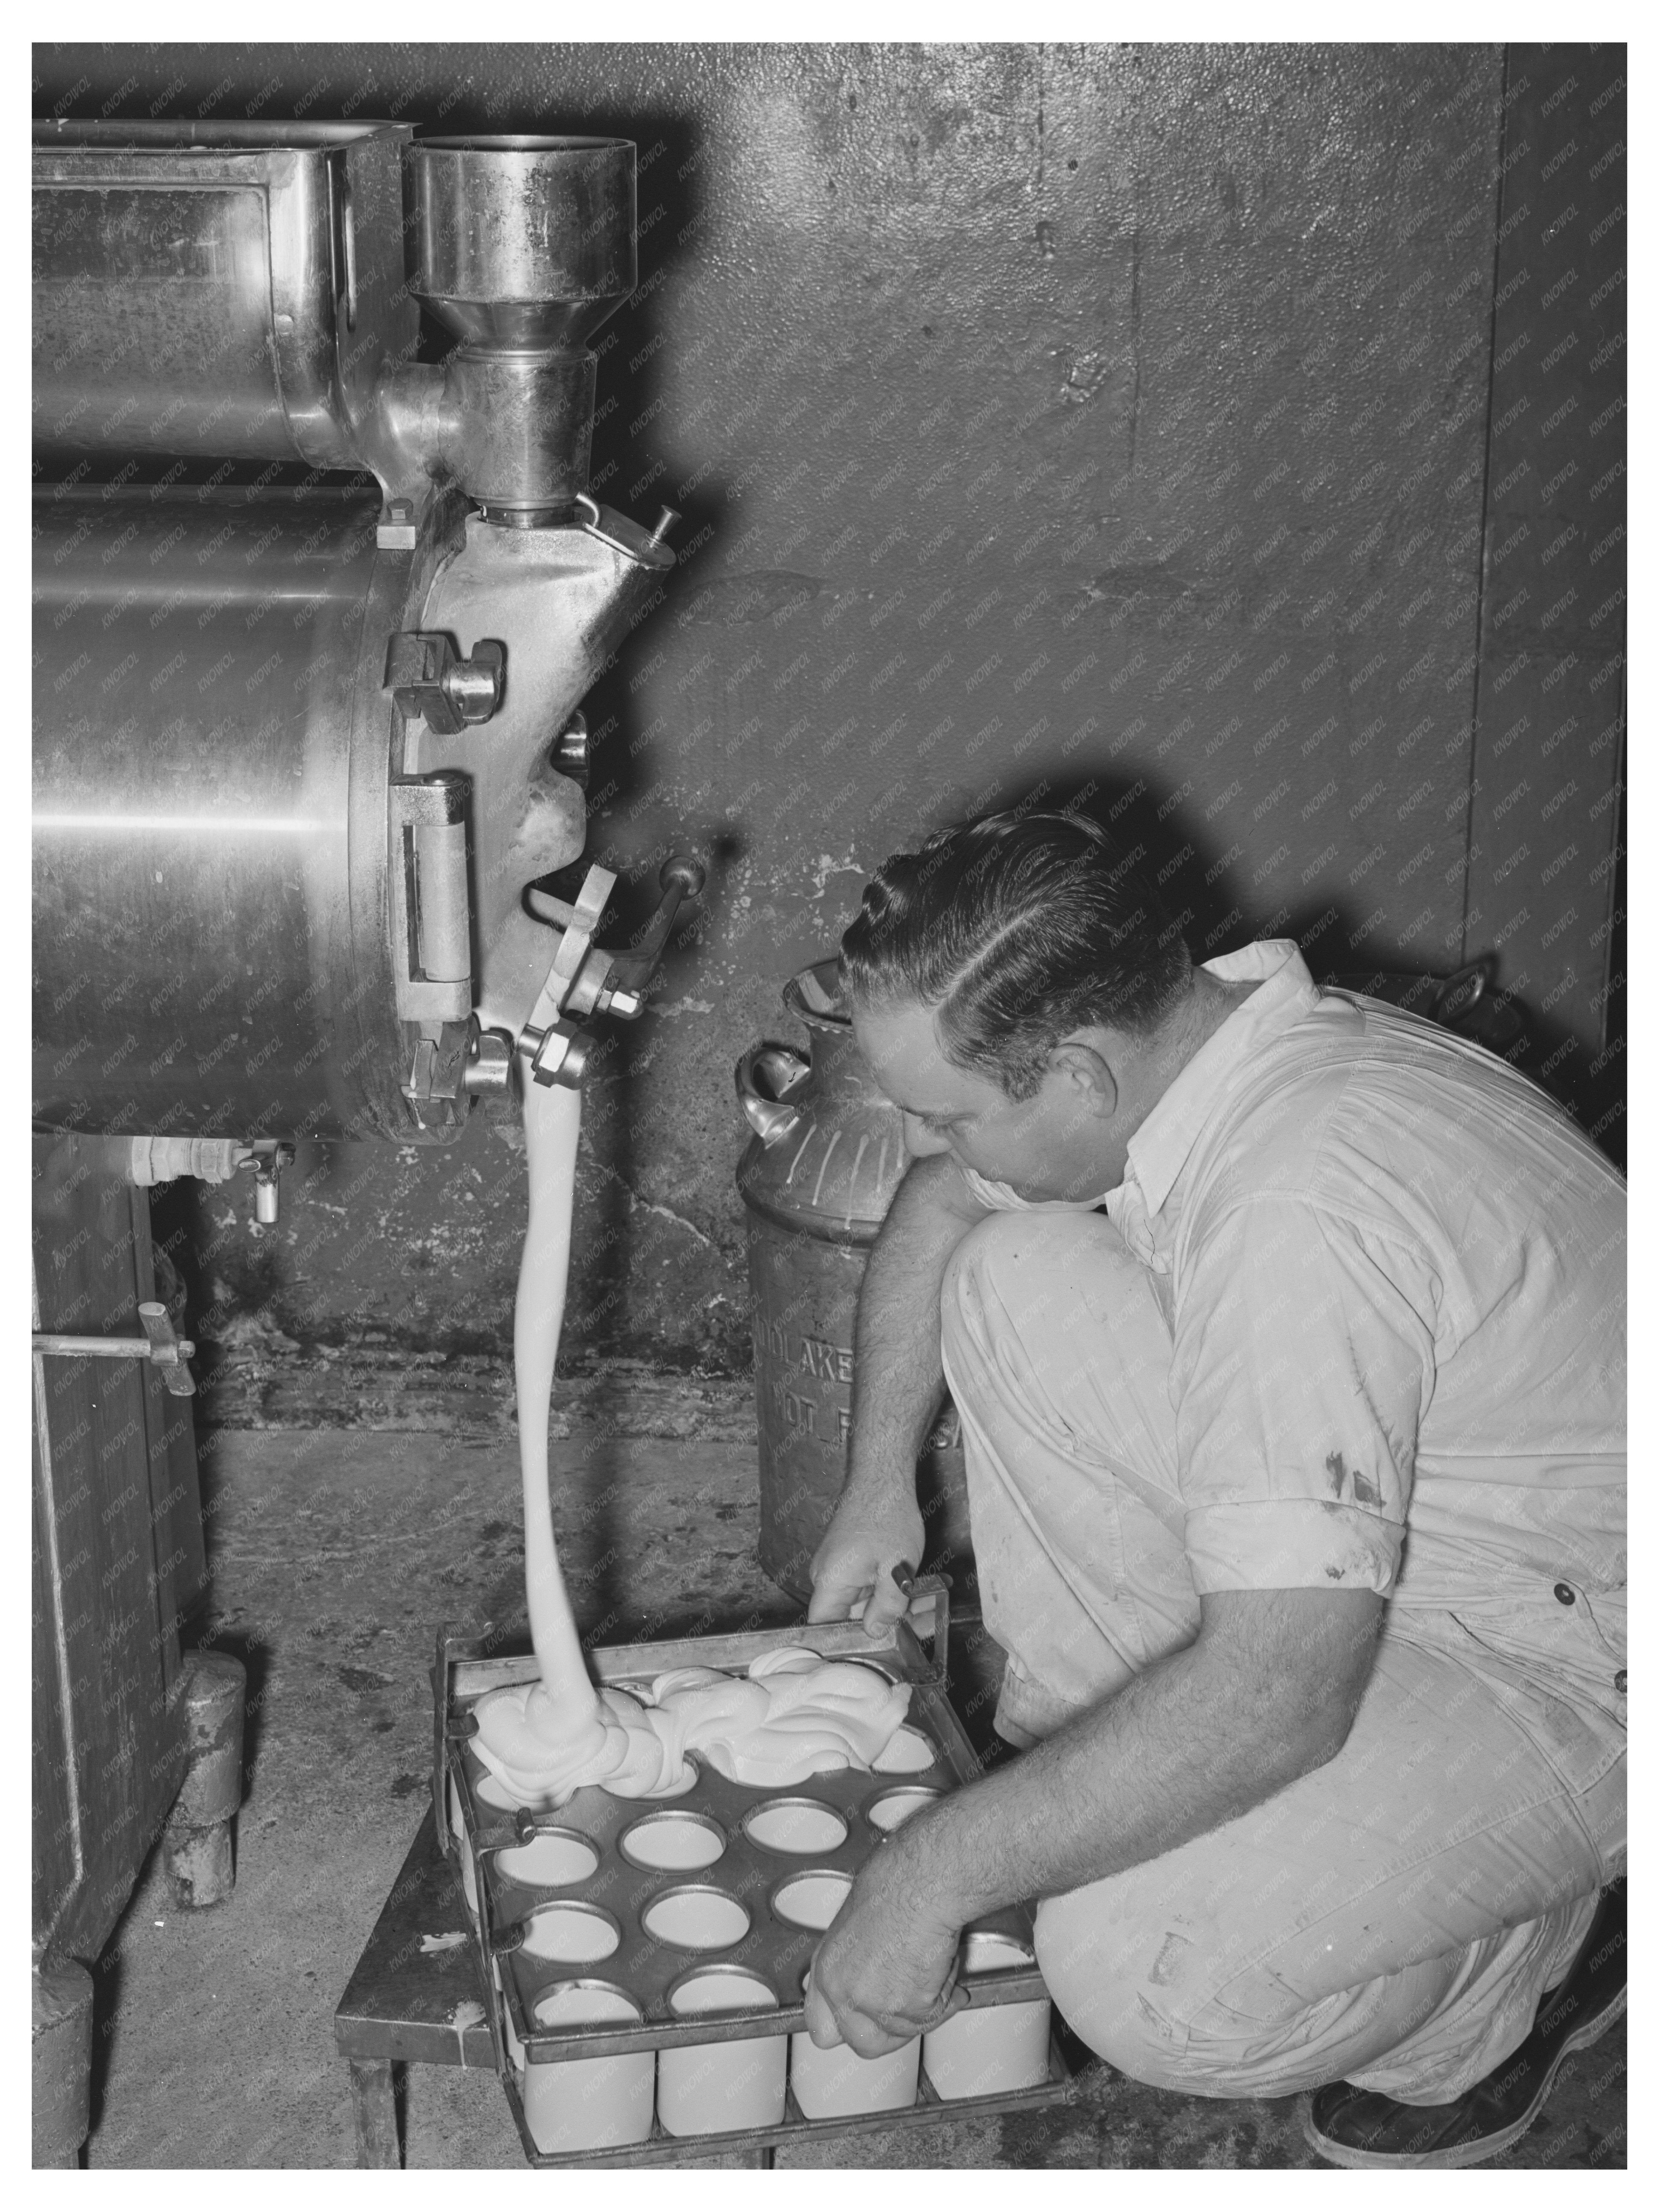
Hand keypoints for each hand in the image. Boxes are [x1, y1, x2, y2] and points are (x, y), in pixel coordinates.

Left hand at [803, 1840, 965, 2056]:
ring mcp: (877, 2004)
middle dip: (892, 2032)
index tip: (863, 2021)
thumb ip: (857, 1959)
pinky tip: (945, 1965)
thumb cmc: (895, 1881)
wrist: (923, 1881)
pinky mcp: (911, 2008)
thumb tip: (872, 1970)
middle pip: (864, 2044)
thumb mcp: (857, 1920)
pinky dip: (947, 1997)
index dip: (846, 2027)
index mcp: (828, 1968)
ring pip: (905, 2032)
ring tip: (933, 1968)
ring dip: (925, 2008)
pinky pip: (934, 2016)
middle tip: (911, 2008)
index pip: (820, 2027)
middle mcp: (845, 1993)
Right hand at [806, 1481, 924, 1631]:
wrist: (882, 1476)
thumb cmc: (886, 1514)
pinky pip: (873, 1584)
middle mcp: (829, 1577)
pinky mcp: (854, 1559)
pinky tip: (925, 1588)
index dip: (847, 1645)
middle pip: (854, 1617)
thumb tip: (876, 1634)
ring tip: (934, 1603)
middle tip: (927, 1624)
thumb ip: (887, 1607)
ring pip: (869, 1601)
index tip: (877, 1652)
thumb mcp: (896, 1569)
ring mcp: (842, 1567)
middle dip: (891, 1623)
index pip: (825, 1628)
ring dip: (900, 1604)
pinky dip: (895, 1587)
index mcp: (831, 1581)